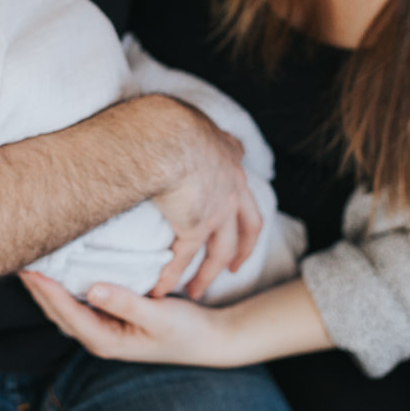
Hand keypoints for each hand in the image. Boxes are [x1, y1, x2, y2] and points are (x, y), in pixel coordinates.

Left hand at [18, 270, 244, 367]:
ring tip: (32, 261)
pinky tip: (60, 270)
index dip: (46, 291)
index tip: (30, 268)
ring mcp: (104, 331)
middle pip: (58, 312)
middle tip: (20, 256)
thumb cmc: (186, 330)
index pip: (67, 313)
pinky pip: (78, 303)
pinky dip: (64, 287)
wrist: (207, 340)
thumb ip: (126, 303)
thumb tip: (93, 289)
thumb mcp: (159, 315)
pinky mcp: (110, 321)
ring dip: (47, 288)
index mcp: (107, 340)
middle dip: (38, 288)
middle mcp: (100, 338)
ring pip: (65, 308)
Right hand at [147, 97, 262, 299]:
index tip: (238, 221)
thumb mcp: (190, 120)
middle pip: (247, 228)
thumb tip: (177, 120)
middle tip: (233, 268)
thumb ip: (188, 127)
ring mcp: (218, 209)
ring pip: (220, 251)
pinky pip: (183, 257)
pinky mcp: (195, 225)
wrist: (168, 134)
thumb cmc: (171, 121)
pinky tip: (161, 289)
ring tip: (195, 291)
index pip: (244, 189)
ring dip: (207, 274)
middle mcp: (232, 187)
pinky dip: (172, 275)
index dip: (243, 209)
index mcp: (230, 162)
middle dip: (242, 250)